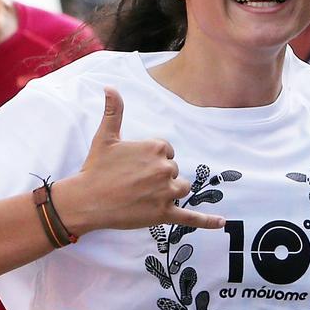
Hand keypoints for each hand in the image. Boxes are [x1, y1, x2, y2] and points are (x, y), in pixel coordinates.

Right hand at [57, 89, 226, 234]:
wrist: (87, 199)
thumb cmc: (96, 168)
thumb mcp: (106, 136)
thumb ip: (114, 111)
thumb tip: (110, 87)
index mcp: (156, 147)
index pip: (168, 152)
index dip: (153, 159)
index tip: (136, 166)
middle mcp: (164, 168)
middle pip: (174, 171)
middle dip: (158, 177)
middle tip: (134, 183)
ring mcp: (166, 192)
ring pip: (181, 189)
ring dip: (170, 192)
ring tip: (146, 196)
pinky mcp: (164, 214)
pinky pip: (191, 218)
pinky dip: (207, 221)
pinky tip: (221, 222)